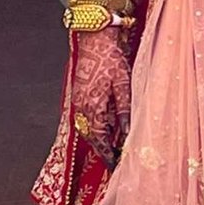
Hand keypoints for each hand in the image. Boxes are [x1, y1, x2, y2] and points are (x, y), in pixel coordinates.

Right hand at [70, 27, 132, 166]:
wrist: (94, 39)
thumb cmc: (110, 59)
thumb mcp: (123, 85)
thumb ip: (124, 111)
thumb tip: (126, 134)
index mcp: (92, 106)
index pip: (99, 139)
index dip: (108, 154)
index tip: (116, 165)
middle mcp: (81, 106)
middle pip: (91, 136)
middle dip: (102, 149)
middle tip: (116, 159)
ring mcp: (78, 100)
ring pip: (87, 128)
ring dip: (98, 139)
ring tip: (112, 147)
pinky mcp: (79, 94)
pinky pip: (85, 118)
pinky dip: (95, 126)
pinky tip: (105, 127)